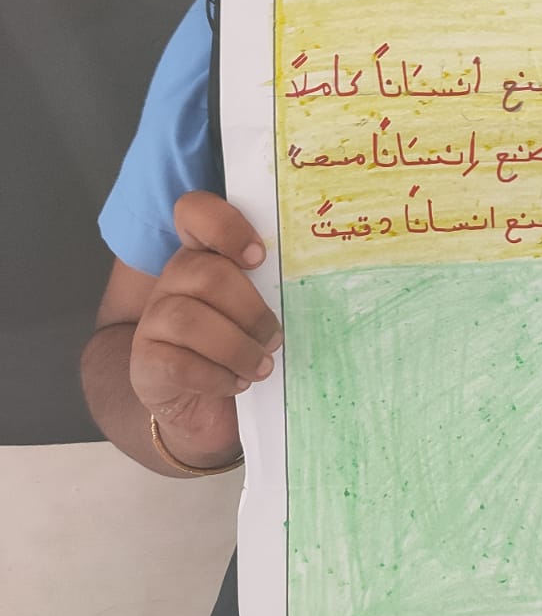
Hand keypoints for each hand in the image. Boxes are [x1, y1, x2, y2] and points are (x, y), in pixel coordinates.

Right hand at [130, 192, 279, 461]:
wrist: (200, 404)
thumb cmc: (240, 347)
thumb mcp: (258, 311)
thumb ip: (274, 288)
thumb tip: (322, 282)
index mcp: (204, 255)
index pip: (195, 212)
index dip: (226, 226)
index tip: (259, 257)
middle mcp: (174, 279)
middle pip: (208, 275)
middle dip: (251, 311)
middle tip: (274, 338)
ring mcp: (154, 319)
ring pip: (190, 320)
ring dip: (237, 348)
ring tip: (261, 367)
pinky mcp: (145, 361)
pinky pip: (179, 364)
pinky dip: (216, 377)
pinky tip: (236, 383)